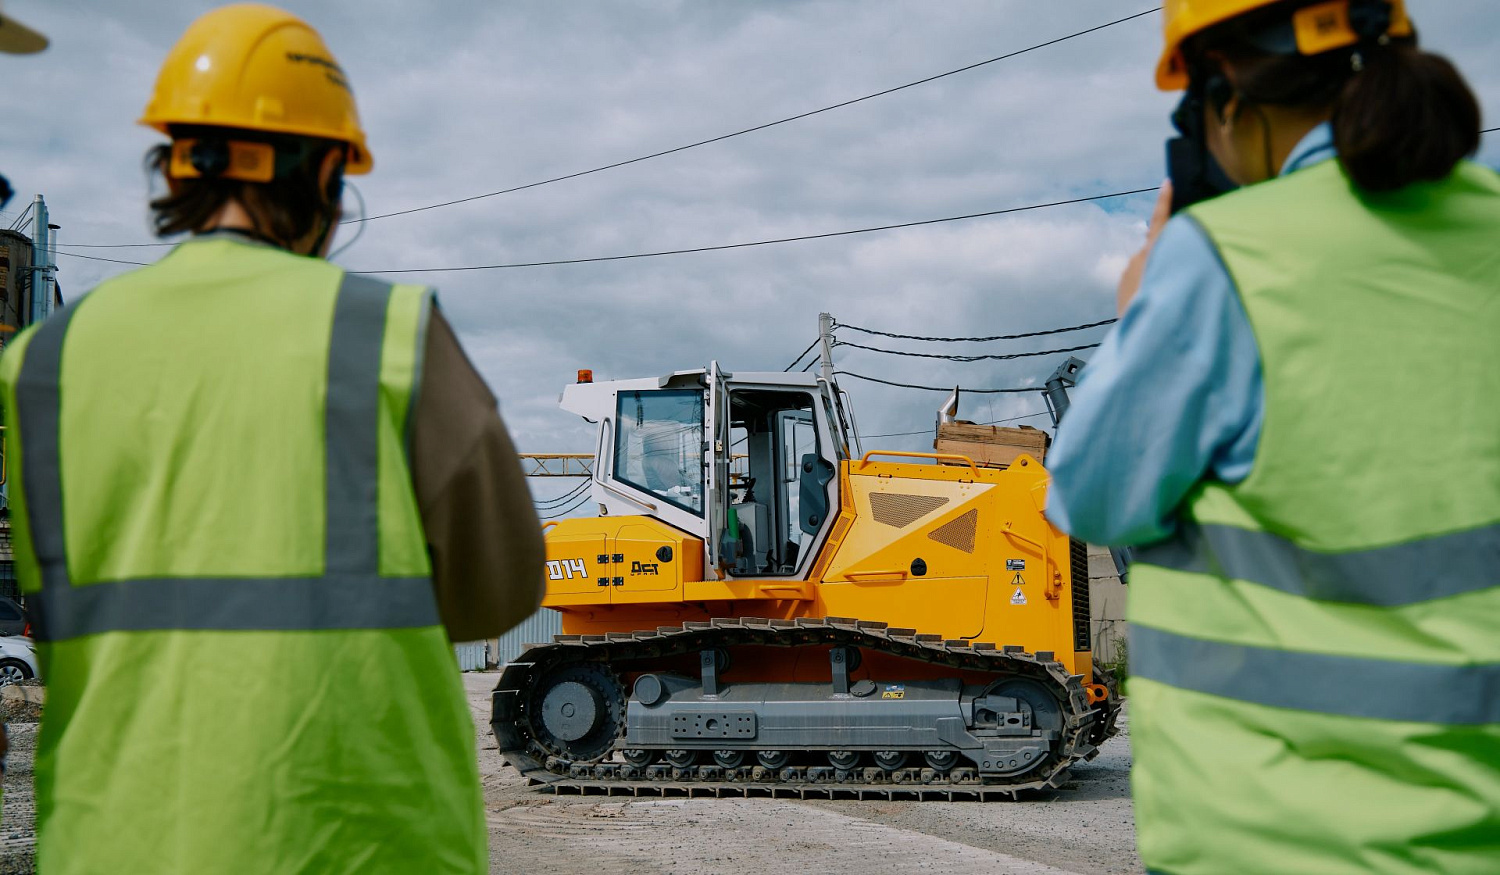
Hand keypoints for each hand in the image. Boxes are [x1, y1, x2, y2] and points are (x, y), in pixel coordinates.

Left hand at [1117, 181, 1173, 315]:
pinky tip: (1150, 301)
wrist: (1140, 331)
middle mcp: (1140, 256)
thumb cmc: (1166, 308)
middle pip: (1158, 248)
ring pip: (1148, 265)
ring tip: (1164, 297)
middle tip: (1174, 278)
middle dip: (1167, 257)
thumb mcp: (1179, 280)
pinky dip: (1146, 285)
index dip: (1164, 201)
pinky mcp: (1121, 282)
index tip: (1166, 183)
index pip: (1161, 220)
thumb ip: (1177, 262)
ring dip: (1155, 276)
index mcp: (1156, 250)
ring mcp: (1128, 269)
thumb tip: (1165, 260)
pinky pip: (1138, 278)